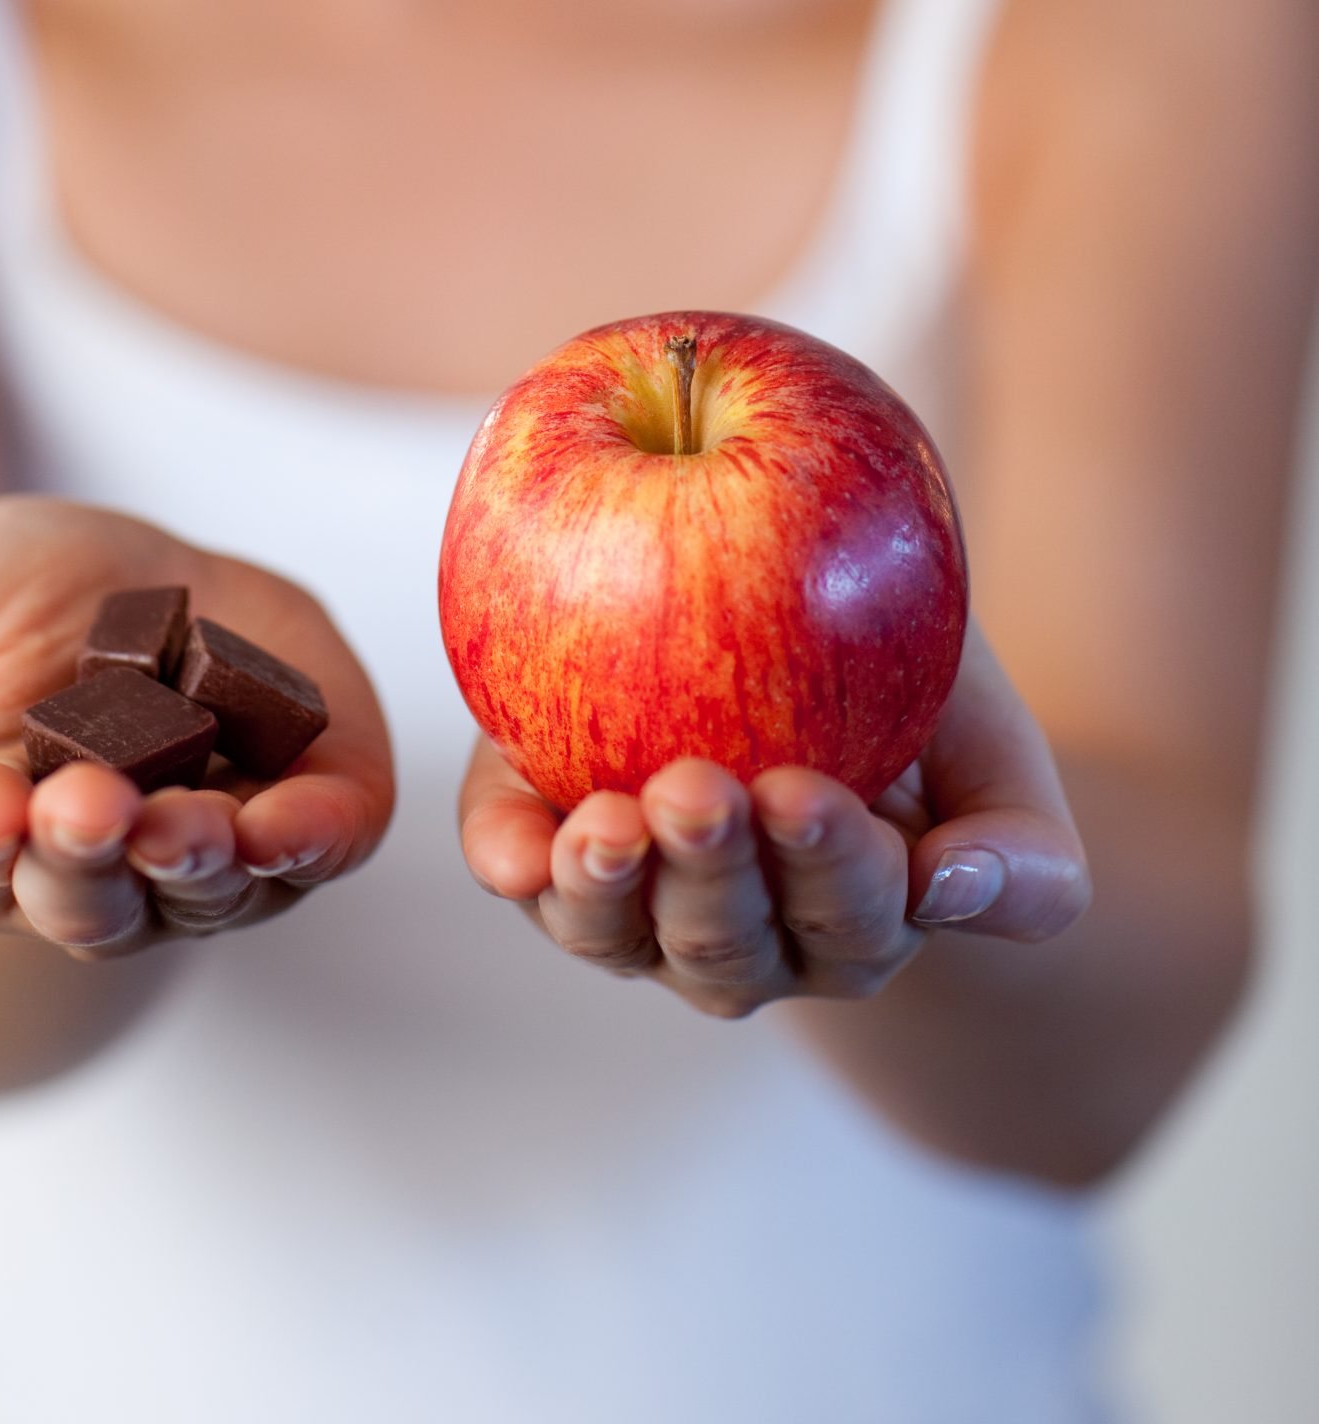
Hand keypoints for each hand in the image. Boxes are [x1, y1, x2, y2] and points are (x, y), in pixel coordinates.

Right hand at [0, 495, 394, 957]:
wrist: (135, 559)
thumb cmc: (2, 608)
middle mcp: (103, 876)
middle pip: (89, 902)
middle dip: (84, 858)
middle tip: (82, 806)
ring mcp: (213, 856)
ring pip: (202, 892)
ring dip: (193, 863)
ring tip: (182, 823)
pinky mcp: (316, 806)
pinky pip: (323, 845)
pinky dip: (312, 841)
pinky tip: (292, 827)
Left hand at [456, 618, 1089, 1017]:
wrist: (790, 586)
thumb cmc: (907, 665)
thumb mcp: (988, 733)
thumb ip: (1021, 836)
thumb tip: (956, 890)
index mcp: (861, 921)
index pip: (853, 919)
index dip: (829, 868)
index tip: (802, 793)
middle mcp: (746, 939)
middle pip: (727, 946)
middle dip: (712, 875)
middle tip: (699, 791)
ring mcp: (636, 903)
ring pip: (619, 936)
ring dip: (609, 892)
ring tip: (605, 826)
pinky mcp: (542, 838)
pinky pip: (518, 872)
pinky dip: (512, 862)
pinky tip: (517, 846)